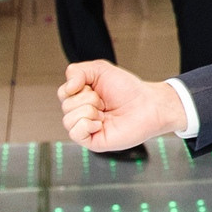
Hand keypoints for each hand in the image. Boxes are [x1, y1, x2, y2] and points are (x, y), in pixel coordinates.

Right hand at [59, 60, 186, 151]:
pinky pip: (74, 133)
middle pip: (65, 105)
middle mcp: (82, 113)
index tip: (95, 87)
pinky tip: (102, 123)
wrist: (148, 105)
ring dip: (89, 111)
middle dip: (87, 98)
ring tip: (104, 112)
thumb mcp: (99, 69)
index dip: (78, 86)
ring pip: (67, 119)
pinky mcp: (93, 141)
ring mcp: (87, 128)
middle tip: (104, 101)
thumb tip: (67, 88)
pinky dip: (87, 125)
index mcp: (81, 97)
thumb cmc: (128, 89)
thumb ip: (76, 71)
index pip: (63, 92)